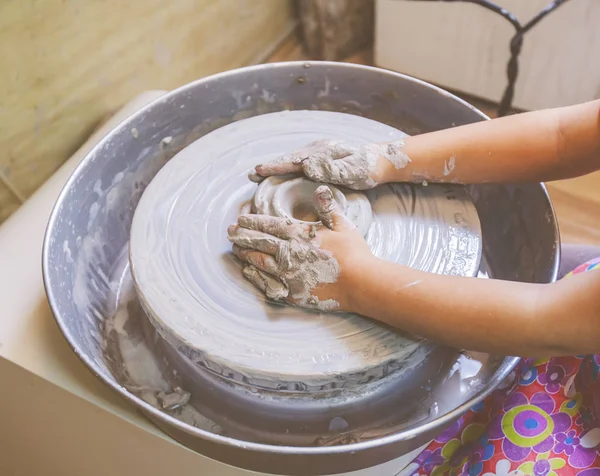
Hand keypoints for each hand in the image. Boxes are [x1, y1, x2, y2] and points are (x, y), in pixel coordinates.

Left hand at [227, 186, 373, 310]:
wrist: (360, 283)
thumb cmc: (354, 252)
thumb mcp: (342, 224)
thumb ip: (327, 207)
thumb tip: (320, 187)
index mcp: (299, 234)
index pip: (269, 225)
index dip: (253, 221)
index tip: (241, 219)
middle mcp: (289, 253)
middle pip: (259, 242)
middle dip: (243, 236)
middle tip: (230, 232)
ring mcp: (288, 274)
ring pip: (259, 261)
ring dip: (245, 254)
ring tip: (236, 249)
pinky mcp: (292, 292)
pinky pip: (267, 283)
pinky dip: (255, 276)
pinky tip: (248, 272)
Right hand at [249, 139, 409, 189]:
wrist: (383, 160)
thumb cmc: (368, 168)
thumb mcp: (351, 171)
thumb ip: (329, 169)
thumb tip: (305, 165)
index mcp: (321, 153)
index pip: (293, 161)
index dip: (275, 167)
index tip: (259, 171)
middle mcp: (318, 150)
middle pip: (289, 158)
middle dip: (270, 166)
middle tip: (252, 174)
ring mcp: (320, 153)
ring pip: (294, 160)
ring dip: (277, 166)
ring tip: (260, 173)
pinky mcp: (324, 158)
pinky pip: (301, 163)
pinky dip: (288, 167)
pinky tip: (283, 172)